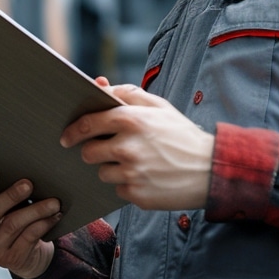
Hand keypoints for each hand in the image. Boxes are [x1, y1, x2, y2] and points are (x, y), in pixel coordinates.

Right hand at [0, 165, 60, 278]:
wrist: (28, 256)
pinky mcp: (12, 259)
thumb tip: (16, 172)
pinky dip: (43, 223)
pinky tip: (55, 215)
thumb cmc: (13, 221)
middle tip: (28, 184)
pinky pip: (29, 236)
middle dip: (11, 195)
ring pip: (13, 224)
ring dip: (35, 210)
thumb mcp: (3, 209)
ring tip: (53, 202)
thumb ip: (0, 193)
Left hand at [62, 80, 213, 210]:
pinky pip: (118, 189)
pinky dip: (128, 184)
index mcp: (131, 120)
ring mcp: (132, 173)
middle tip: (110, 150)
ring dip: (113, 169)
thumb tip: (99, 84)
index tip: (67, 136)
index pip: (87, 124)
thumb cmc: (182, 135)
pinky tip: (148, 177)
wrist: (211, 170)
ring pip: (102, 173)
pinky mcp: (137, 195)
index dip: (73, 130)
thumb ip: (126, 94)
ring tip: (138, 163)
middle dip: (95, 151)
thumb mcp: (159, 106)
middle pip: (88, 152)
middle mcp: (128, 147)